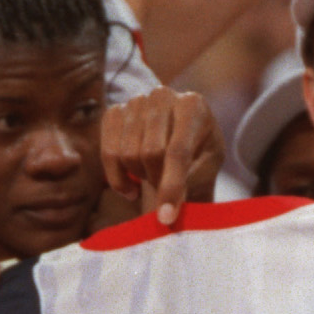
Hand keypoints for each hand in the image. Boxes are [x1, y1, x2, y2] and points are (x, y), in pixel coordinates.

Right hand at [102, 88, 223, 226]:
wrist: (182, 141)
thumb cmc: (199, 157)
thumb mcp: (206, 169)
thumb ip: (189, 184)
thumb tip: (166, 213)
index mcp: (193, 105)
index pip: (177, 151)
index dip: (171, 187)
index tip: (167, 218)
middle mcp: (163, 95)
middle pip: (150, 153)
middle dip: (157, 181)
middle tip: (166, 190)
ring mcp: (136, 101)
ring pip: (128, 154)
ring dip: (140, 176)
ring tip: (153, 177)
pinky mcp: (114, 111)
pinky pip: (108, 152)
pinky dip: (117, 177)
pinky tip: (131, 185)